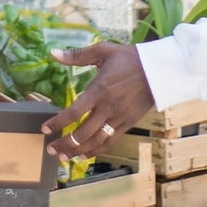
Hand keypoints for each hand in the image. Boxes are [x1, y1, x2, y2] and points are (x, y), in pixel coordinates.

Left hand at [42, 43, 154, 159]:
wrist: (161, 69)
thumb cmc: (130, 58)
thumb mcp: (104, 50)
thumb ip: (77, 55)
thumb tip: (53, 53)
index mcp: (99, 90)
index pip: (74, 112)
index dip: (58, 123)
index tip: (45, 129)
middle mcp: (108, 108)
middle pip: (83, 132)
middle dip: (65, 143)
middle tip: (50, 149)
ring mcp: (119, 118)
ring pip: (96, 141)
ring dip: (78, 151)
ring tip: (63, 156)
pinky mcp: (128, 124)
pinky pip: (110, 141)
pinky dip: (96, 150)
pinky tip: (84, 155)